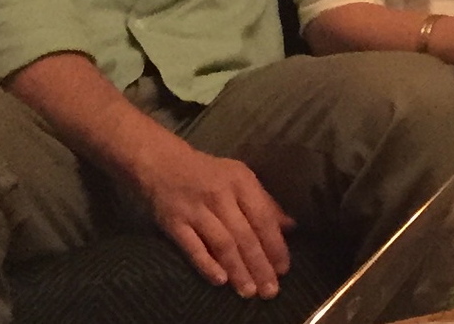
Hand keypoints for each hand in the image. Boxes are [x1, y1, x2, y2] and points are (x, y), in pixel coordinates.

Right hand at [126, 134, 294, 298]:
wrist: (162, 163)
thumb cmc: (208, 173)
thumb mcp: (240, 177)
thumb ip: (264, 201)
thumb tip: (291, 226)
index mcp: (241, 182)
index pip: (263, 217)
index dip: (275, 245)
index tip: (284, 269)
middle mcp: (220, 195)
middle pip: (244, 235)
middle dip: (259, 265)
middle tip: (270, 290)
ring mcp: (196, 209)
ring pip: (222, 244)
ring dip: (238, 270)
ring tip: (249, 292)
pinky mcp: (174, 222)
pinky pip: (192, 247)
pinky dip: (206, 264)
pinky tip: (220, 280)